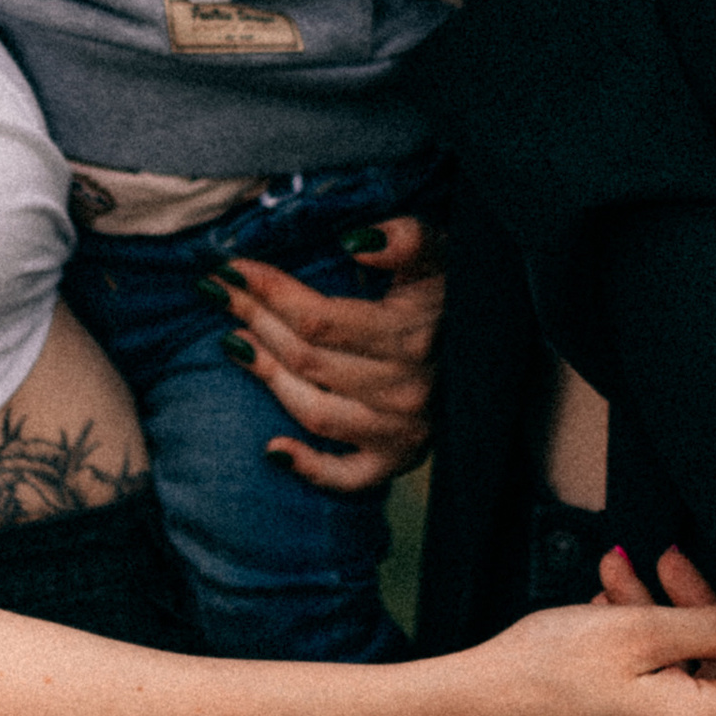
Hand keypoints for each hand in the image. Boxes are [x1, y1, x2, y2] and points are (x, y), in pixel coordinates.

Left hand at [219, 214, 442, 490]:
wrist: (496, 351)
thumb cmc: (452, 295)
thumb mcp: (439, 255)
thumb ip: (405, 239)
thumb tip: (356, 241)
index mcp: (412, 334)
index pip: (319, 317)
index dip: (268, 292)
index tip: (230, 269)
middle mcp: (406, 387)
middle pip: (307, 358)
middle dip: (255, 320)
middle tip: (218, 293)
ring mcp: (401, 429)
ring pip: (313, 409)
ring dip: (267, 375)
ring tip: (234, 342)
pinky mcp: (398, 459)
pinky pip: (347, 475)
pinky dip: (308, 467)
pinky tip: (273, 450)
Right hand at [464, 591, 715, 715]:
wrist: (466, 715)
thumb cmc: (543, 667)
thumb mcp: (637, 628)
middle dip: (695, 611)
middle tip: (664, 560)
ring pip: (682, 685)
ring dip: (660, 626)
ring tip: (616, 578)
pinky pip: (654, 708)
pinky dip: (641, 662)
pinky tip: (606, 618)